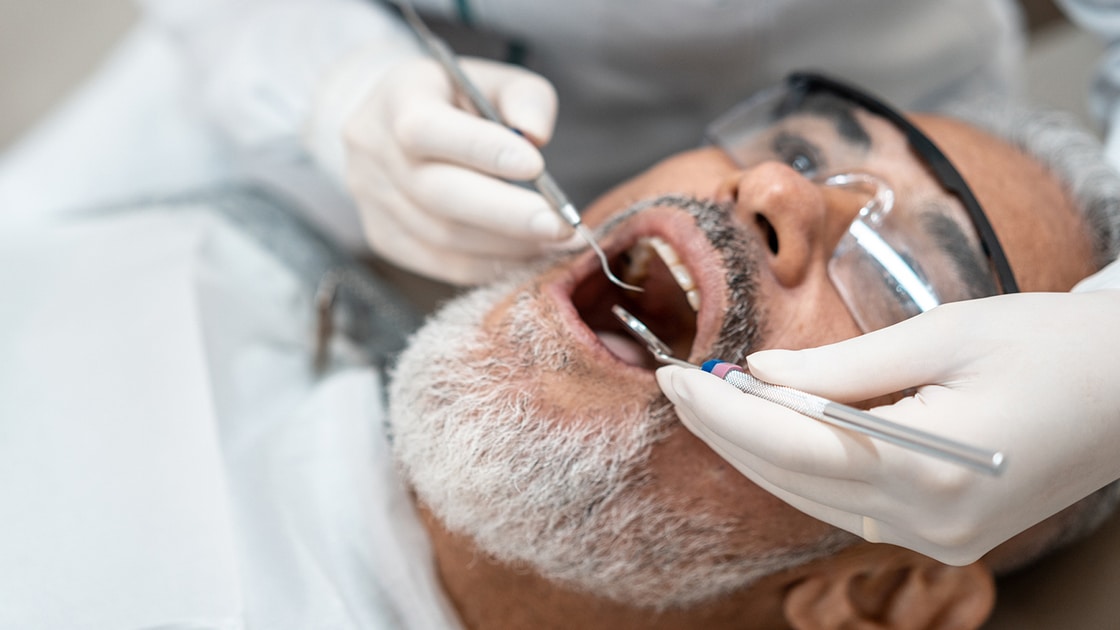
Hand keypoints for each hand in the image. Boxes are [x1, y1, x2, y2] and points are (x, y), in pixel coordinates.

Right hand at [344, 56, 568, 283]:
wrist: (386, 123)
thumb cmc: (453, 100)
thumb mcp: (489, 79)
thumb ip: (523, 97)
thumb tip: (536, 135)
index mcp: (396, 99)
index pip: (428, 129)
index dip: (482, 150)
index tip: (536, 166)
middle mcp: (374, 151)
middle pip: (437, 194)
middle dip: (505, 214)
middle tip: (559, 226)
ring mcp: (373, 200)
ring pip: (442, 237)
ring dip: (506, 245)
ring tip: (555, 241)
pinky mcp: (383, 237)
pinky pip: (441, 263)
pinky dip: (490, 265)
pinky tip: (527, 255)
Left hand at [657, 291, 1119, 564]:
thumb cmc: (1048, 343)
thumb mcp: (941, 335)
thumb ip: (840, 368)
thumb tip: (758, 376)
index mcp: (932, 468)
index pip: (790, 445)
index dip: (721, 412)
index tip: (673, 376)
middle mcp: (930, 521)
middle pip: (789, 477)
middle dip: (724, 429)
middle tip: (676, 383)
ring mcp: (938, 536)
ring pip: (810, 496)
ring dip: (754, 448)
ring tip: (711, 398)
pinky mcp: (942, 532)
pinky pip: (845, 502)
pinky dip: (799, 464)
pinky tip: (770, 426)